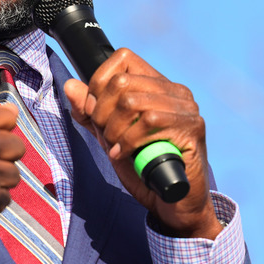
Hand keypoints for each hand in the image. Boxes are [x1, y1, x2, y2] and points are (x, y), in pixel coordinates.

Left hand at [63, 48, 221, 239]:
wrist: (173, 204)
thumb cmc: (143, 169)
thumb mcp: (109, 137)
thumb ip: (91, 114)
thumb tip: (70, 85)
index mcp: (158, 86)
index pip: (123, 58)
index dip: (99, 83)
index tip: (96, 113)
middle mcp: (175, 91)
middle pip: (121, 82)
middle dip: (102, 113)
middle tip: (105, 136)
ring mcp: (187, 108)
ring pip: (131, 102)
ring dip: (114, 131)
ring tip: (115, 148)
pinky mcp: (192, 128)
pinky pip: (148, 122)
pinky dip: (127, 141)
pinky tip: (125, 155)